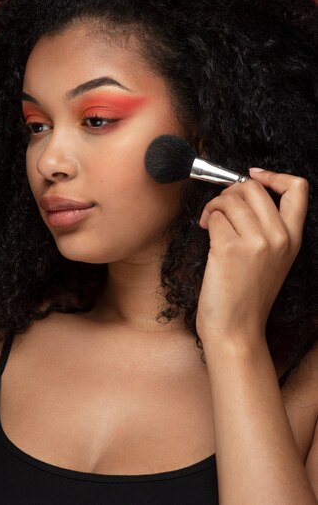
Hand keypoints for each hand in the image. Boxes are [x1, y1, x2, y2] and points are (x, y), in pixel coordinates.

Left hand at [195, 168, 307, 342]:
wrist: (236, 329)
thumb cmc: (246, 294)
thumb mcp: (272, 258)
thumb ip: (267, 226)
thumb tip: (243, 191)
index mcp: (293, 238)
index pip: (298, 189)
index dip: (273, 175)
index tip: (253, 176)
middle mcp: (279, 237)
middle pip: (253, 186)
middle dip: (230, 191)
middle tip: (221, 208)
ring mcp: (256, 242)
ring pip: (230, 199)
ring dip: (213, 206)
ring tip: (210, 222)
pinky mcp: (230, 248)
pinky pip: (214, 216)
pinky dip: (206, 220)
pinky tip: (206, 234)